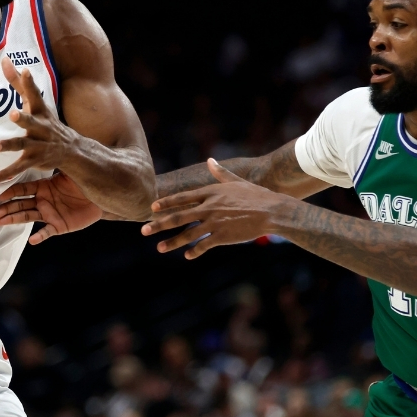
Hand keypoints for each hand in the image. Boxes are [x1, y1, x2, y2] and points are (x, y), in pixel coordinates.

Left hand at [0, 57, 80, 184]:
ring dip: (10, 145)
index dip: (29, 83)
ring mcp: (38, 145)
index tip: (25, 71)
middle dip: (23, 118)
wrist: (71, 150)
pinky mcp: (34, 160)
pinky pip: (18, 168)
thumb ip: (18, 82)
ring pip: (23, 145)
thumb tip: (4, 60)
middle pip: (31, 121)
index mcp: (40, 112)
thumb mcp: (35, 103)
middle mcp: (40, 127)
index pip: (34, 94)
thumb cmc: (47, 122)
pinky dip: (5, 174)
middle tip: (13, 113)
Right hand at [0, 172, 102, 243]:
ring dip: (12, 220)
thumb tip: (44, 146)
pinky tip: (32, 240)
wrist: (98, 199)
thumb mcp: (68, 171)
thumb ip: (56, 162)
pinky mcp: (58, 226)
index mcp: (43, 187)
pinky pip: (47, 231)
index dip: (10, 192)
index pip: (22, 190)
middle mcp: (42, 201)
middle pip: (20, 205)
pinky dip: (40, 236)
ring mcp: (49, 214)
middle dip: (5, 209)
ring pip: (27, 217)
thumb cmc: (82, 183)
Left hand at [141, 159, 288, 258]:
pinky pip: (204, 245)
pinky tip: (187, 256)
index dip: (166, 203)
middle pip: (178, 216)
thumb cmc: (256, 195)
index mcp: (211, 193)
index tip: (152, 207)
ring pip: (188, 234)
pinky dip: (194, 251)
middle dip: (159, 224)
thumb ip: (220, 173)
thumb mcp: (236, 181)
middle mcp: (209, 207)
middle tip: (143, 230)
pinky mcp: (223, 236)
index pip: (182, 198)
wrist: (273, 211)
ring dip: (172, 242)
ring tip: (159, 248)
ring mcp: (215, 222)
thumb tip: (210, 160)